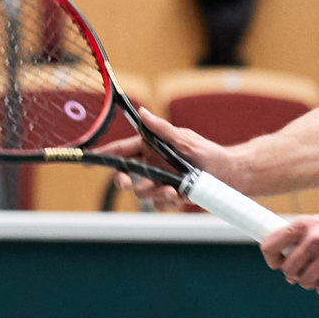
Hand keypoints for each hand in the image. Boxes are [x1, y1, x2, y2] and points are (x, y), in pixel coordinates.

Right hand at [99, 108, 236, 211]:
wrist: (230, 176)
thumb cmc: (209, 154)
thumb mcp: (184, 140)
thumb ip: (161, 130)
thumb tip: (142, 113)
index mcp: (152, 148)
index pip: (123, 150)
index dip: (104, 154)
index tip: (88, 159)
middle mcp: (154, 165)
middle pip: (126, 174)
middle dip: (124, 180)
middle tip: (128, 183)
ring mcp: (161, 182)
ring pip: (143, 192)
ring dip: (154, 192)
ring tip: (172, 190)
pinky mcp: (170, 197)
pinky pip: (158, 204)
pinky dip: (167, 202)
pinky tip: (179, 196)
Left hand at [261, 210, 318, 297]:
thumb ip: (299, 237)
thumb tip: (278, 258)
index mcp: (304, 224)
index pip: (270, 245)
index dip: (272, 259)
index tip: (278, 264)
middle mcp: (315, 237)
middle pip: (288, 270)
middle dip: (297, 275)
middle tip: (310, 270)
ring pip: (305, 282)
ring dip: (314, 282)